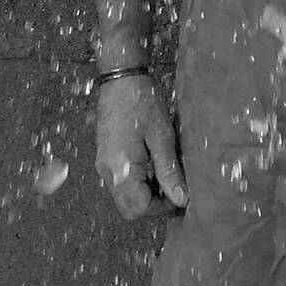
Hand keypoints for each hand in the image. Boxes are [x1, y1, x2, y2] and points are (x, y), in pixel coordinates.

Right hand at [95, 72, 187, 218]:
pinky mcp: (106, 156)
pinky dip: (139, 180)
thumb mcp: (162, 136)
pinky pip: (122, 181)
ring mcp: (104, 164)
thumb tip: (181, 199)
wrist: (121, 76)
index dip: (162, 207)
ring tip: (167, 171)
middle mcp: (107, 172)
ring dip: (147, 192)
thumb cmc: (142, 102)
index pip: (139, 209)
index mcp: (120, 169)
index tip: (180, 193)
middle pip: (129, 207)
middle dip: (154, 203)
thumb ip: (169, 171)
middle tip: (175, 186)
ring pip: (125, 195)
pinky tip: (154, 161)